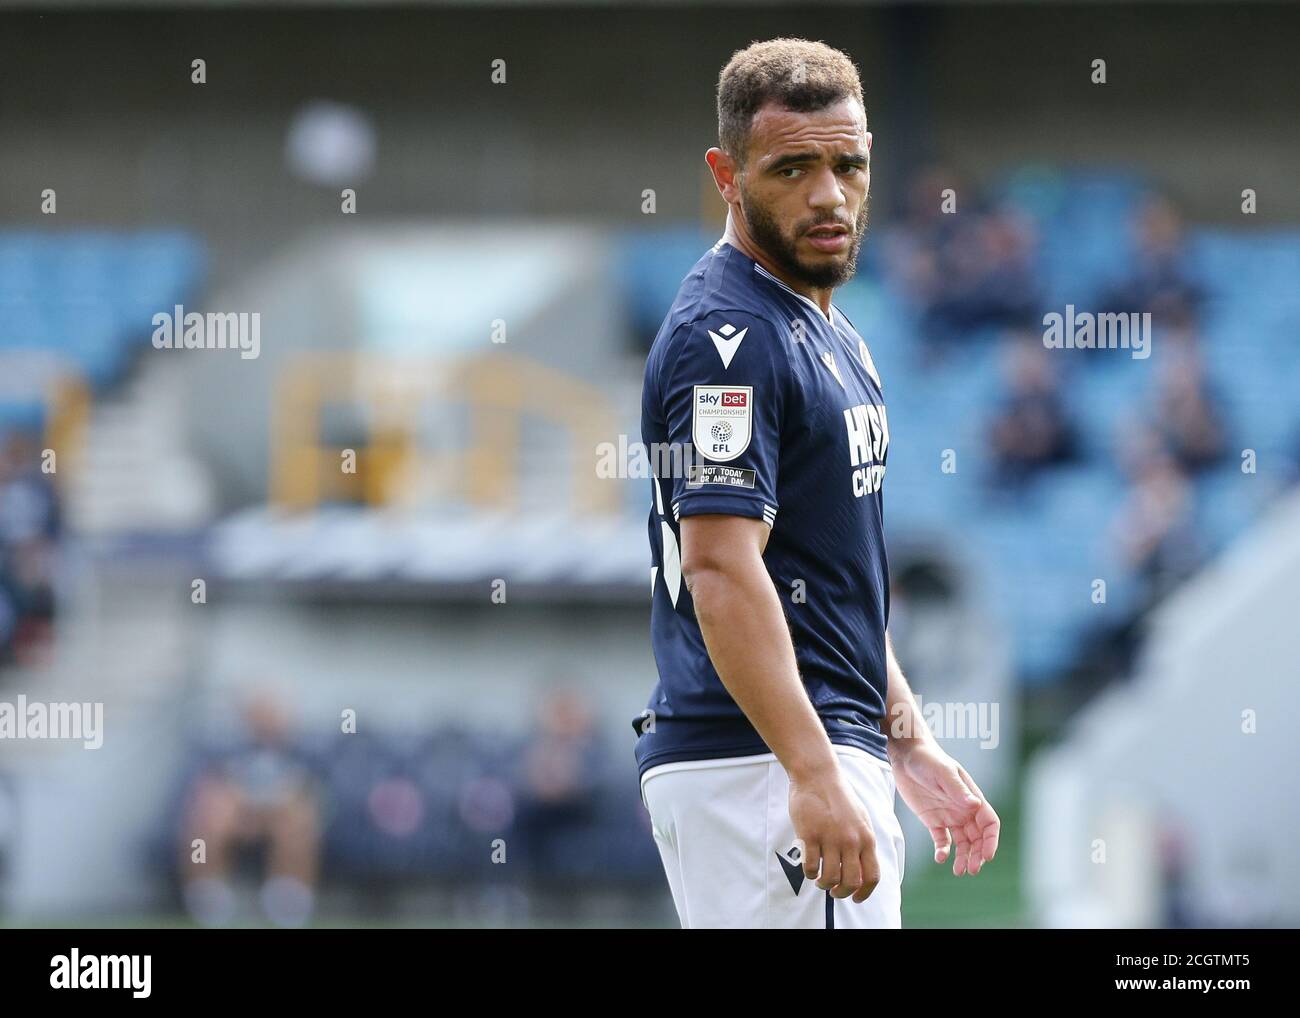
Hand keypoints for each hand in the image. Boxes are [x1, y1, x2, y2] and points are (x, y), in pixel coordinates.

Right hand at [788, 764, 880, 901]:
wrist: (818, 775)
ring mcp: (830, 838)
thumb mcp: (860, 819)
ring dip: (823, 884)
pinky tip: (809, 867)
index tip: (855, 898)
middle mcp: (851, 840)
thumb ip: (862, 842)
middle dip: (841, 893)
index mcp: (866, 837)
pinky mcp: (810, 835)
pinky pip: (811, 867)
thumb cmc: (838, 797)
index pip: (872, 876)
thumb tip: (860, 868)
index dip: (864, 893)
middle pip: (851, 882)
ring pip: (830, 878)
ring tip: (819, 879)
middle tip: (833, 891)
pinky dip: (809, 873)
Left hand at [889, 740, 999, 875]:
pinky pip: (942, 840)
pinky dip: (943, 850)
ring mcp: (949, 815)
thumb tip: (975, 805)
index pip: (989, 823)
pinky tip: (940, 858)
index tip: (987, 856)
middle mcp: (963, 809)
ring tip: (958, 871)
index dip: (991, 841)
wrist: (906, 756)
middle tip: (971, 869)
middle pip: (978, 838)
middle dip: (978, 855)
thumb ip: (958, 790)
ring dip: (963, 857)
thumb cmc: (928, 759)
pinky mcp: (933, 820)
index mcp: (972, 798)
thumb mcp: (943, 773)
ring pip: (962, 842)